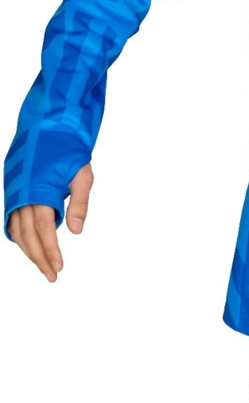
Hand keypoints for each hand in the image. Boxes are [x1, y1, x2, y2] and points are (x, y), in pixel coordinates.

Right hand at [7, 162, 93, 281]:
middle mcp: (22, 195)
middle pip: (28, 236)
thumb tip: (76, 232)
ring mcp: (14, 195)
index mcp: (39, 191)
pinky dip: (20, 237)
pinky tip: (30, 248)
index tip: (59, 267)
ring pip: (17, 231)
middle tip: (53, 275)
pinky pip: (12, 222)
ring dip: (29, 251)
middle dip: (40, 258)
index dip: (50, 250)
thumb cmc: (68, 150)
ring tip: (44, 267)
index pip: (43, 229)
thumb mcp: (82, 174)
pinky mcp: (12, 193)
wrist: (48, 127)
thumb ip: (79, 203)